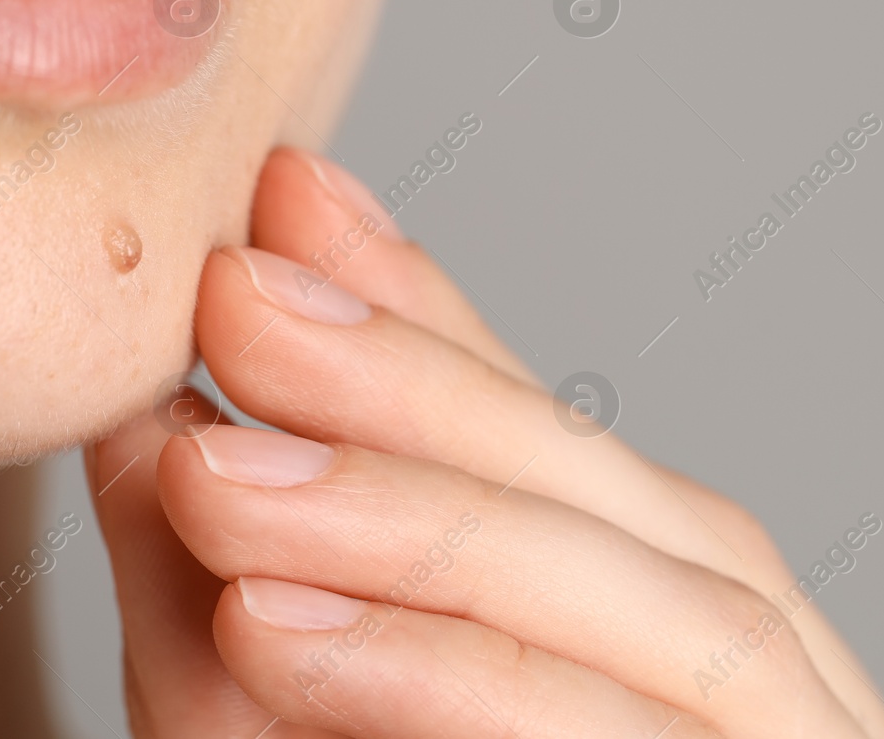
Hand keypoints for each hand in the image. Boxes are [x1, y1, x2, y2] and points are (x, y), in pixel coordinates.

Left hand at [87, 148, 883, 736]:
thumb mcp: (284, 724)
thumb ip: (239, 587)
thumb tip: (152, 421)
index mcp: (631, 605)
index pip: (540, 433)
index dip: (421, 304)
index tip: (288, 197)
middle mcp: (731, 663)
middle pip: (603, 490)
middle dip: (417, 379)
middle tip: (239, 292)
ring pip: (645, 599)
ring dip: (423, 517)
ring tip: (219, 469)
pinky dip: (453, 683)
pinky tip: (287, 634)